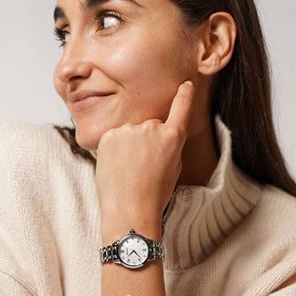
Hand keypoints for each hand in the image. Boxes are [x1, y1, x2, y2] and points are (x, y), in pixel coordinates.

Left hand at [95, 80, 194, 224]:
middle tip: (143, 165)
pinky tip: (117, 166)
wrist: (129, 209)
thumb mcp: (173, 168)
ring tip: (129, 169)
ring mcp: (129, 130)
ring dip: (130, 144)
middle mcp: (151, 128)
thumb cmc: (154, 194)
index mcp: (172, 137)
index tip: (186, 85)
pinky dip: (115, 148)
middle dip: (147, 140)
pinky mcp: (109, 135)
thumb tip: (160, 135)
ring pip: (131, 132)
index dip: (184, 96)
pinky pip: (115, 137)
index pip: (181, 108)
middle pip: (150, 126)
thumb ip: (169, 146)